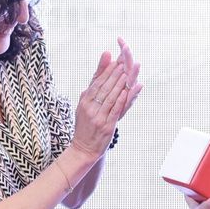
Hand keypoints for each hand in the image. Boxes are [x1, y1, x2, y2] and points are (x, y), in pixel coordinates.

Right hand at [73, 39, 141, 156]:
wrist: (83, 148)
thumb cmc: (85, 125)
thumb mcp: (85, 105)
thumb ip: (93, 89)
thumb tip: (97, 75)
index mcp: (84, 101)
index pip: (97, 83)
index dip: (106, 71)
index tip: (115, 60)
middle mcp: (90, 107)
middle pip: (103, 88)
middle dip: (114, 74)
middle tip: (123, 62)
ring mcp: (98, 117)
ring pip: (109, 97)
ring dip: (118, 84)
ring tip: (126, 74)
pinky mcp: (106, 126)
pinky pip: (114, 111)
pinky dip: (120, 100)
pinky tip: (125, 92)